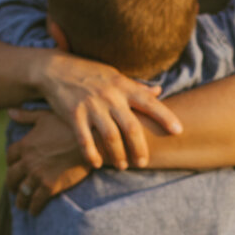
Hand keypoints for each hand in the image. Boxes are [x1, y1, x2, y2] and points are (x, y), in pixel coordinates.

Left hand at [6, 108, 92, 213]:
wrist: (91, 142)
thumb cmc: (70, 125)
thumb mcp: (45, 116)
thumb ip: (26, 116)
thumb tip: (10, 111)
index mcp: (25, 144)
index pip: (10, 157)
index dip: (11, 163)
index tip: (14, 167)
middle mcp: (28, 161)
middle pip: (11, 176)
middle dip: (11, 184)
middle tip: (14, 189)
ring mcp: (38, 175)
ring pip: (22, 192)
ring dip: (20, 199)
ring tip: (21, 204)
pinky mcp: (50, 186)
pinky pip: (36, 201)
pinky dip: (33, 208)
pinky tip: (33, 211)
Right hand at [35, 48, 182, 168]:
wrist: (56, 68)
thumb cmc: (90, 73)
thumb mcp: (115, 75)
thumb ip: (136, 86)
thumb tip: (158, 90)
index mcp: (123, 86)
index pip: (149, 102)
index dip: (165, 117)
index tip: (178, 131)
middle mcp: (110, 96)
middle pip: (131, 127)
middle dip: (140, 148)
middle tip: (143, 163)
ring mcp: (91, 106)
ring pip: (110, 137)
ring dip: (118, 155)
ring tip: (122, 166)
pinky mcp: (73, 115)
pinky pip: (85, 140)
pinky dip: (92, 154)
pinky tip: (97, 163)